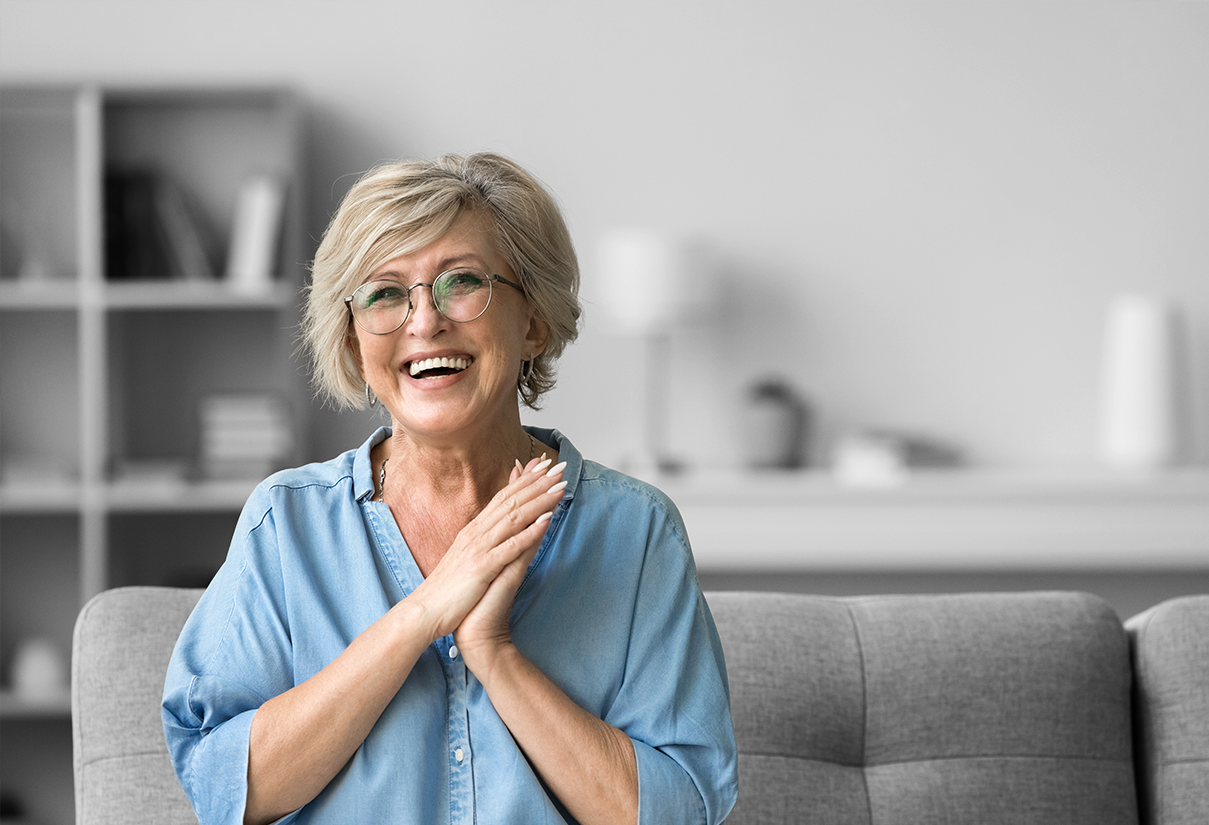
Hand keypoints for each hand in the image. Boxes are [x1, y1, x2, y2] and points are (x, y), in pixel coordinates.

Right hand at [408, 456, 563, 644]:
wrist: (425, 612)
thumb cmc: (449, 589)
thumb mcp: (467, 557)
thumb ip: (483, 538)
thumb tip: (497, 526)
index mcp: (473, 531)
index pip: (503, 497)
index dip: (525, 480)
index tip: (545, 465)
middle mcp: (476, 533)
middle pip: (511, 501)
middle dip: (537, 483)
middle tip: (560, 466)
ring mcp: (478, 549)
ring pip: (514, 518)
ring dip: (539, 501)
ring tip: (560, 487)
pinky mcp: (482, 567)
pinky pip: (510, 547)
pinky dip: (529, 532)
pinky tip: (547, 520)